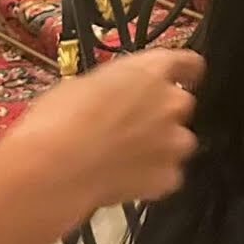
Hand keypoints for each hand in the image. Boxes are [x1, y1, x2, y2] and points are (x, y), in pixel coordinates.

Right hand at [2, 48, 204, 214]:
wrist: (55, 166)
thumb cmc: (59, 119)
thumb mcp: (85, 84)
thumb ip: (116, 86)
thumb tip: (115, 96)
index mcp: (153, 69)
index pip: (188, 63)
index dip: (186, 71)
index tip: (184, 77)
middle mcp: (172, 102)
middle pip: (181, 106)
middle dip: (162, 116)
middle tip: (131, 128)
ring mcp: (175, 141)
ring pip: (179, 142)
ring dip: (161, 148)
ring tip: (126, 159)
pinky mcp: (169, 176)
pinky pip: (167, 175)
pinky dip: (151, 179)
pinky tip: (125, 180)